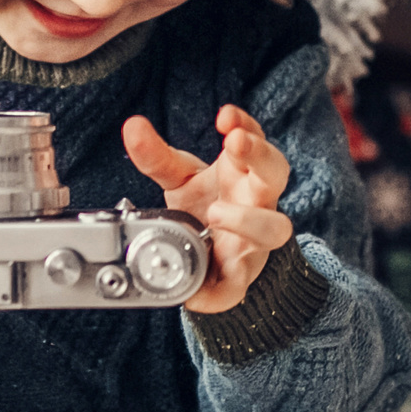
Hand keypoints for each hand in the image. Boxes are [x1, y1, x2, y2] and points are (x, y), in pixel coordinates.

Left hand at [122, 106, 294, 314]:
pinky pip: (236, 287)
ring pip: (275, 229)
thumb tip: (133, 127)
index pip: (256, 141)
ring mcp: (253, 241)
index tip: (226, 116)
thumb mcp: (179, 178)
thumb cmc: (205, 206)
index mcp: (245, 173)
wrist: (211, 255)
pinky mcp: (238, 277)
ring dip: (250, 219)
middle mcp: (258, 202)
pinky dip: (216, 295)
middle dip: (260, 154)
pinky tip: (194, 294)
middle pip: (277, 173)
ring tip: (217, 213)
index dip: (248, 126)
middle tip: (234, 144)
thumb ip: (156, 156)